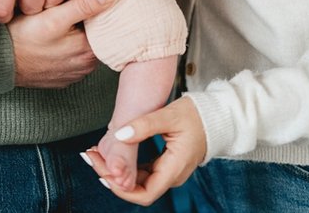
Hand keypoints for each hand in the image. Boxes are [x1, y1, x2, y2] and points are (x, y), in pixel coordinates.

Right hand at [7, 0, 113, 87]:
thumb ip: (84, 5)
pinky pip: (71, 57)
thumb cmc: (22, 37)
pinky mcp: (61, 77)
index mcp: (90, 51)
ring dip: (76, 33)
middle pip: (95, 35)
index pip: (106, 24)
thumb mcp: (53, 16)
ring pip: (83, 46)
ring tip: (60, 19)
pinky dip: (66, 46)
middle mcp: (86, 66)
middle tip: (70, 3)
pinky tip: (53, 37)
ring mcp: (74, 73)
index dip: (99, 7)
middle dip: (87, 20)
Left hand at [84, 96, 207, 205]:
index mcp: (174, 168)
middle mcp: (171, 176)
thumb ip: (144, 125)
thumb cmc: (198, 115)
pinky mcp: (166, 165)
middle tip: (90, 157)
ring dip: (116, 171)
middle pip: (136, 189)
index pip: (144, 194)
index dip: (121, 188)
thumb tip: (119, 135)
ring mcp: (168, 172)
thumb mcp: (170, 115)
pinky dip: (126, 165)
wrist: (218, 115)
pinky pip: (142, 173)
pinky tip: (111, 152)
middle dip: (111, 177)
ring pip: (138, 181)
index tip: (103, 172)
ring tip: (95, 153)